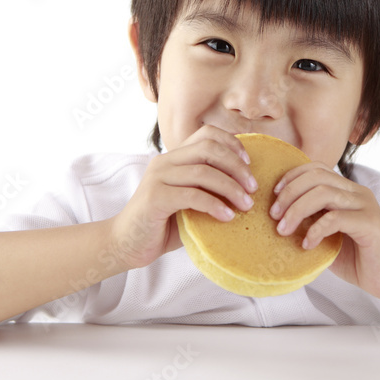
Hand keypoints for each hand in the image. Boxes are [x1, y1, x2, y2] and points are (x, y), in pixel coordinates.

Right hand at [108, 125, 258, 269]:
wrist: (127, 244)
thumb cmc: (163, 225)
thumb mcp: (190, 202)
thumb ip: (210, 190)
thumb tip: (247, 188)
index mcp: (174, 158)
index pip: (207, 134)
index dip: (233, 144)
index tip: (249, 164)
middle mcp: (165, 162)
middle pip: (209, 149)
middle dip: (237, 167)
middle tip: (253, 187)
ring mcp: (158, 178)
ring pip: (203, 172)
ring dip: (231, 187)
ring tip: (246, 205)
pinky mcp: (155, 197)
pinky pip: (192, 195)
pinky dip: (215, 205)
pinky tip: (228, 216)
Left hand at [270, 163, 379, 300]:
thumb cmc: (361, 259)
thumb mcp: (329, 237)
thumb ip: (311, 223)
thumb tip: (280, 220)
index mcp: (347, 191)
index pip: (317, 169)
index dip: (291, 177)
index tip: (274, 197)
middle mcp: (357, 193)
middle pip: (316, 176)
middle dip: (289, 193)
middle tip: (274, 216)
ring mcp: (364, 206)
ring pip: (324, 192)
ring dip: (297, 210)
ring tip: (284, 230)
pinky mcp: (369, 224)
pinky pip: (336, 218)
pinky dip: (316, 229)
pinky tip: (307, 245)